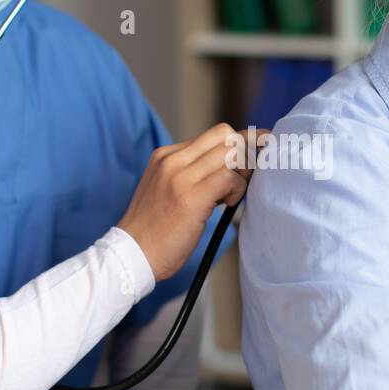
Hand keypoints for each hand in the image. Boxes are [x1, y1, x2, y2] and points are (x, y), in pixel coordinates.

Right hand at [117, 124, 266, 281]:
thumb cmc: (154, 230)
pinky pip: (229, 178)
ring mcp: (180, 176)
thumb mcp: (167, 190)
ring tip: (230, 197)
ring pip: (230, 153)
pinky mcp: (190, 196)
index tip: (257, 150)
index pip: (214, 134)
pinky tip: (225, 205)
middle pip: (225, 136)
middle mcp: (172, 159)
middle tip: (246, 179)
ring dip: (242, 174)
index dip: (239, 143)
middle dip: (246, 153)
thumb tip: (230, 169)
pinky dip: (237, 190)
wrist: (131, 255)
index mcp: (166, 155)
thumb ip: (192, 174)